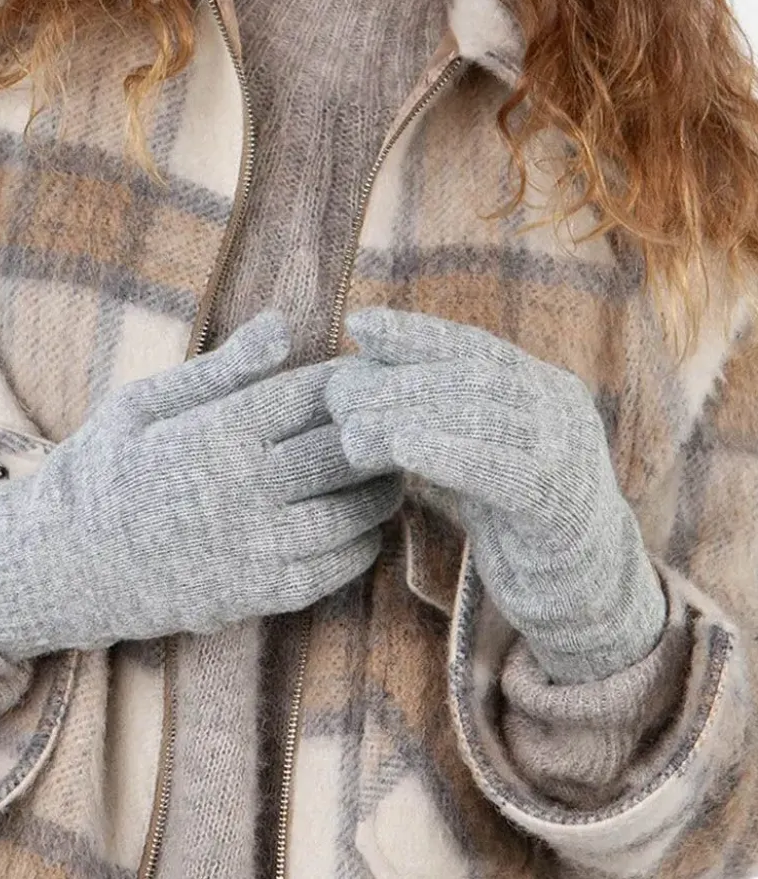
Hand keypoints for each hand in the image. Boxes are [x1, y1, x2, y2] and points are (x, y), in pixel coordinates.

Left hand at [324, 307, 667, 683]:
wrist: (583, 597)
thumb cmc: (514, 523)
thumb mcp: (475, 460)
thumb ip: (436, 422)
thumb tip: (355, 384)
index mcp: (543, 386)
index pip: (473, 345)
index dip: (415, 333)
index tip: (359, 325)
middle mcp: (561, 407)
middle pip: (471, 376)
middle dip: (398, 380)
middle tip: (339, 395)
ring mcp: (569, 452)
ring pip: (481, 415)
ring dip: (407, 415)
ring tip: (352, 429)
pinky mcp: (562, 504)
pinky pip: (501, 470)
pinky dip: (449, 452)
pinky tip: (403, 448)